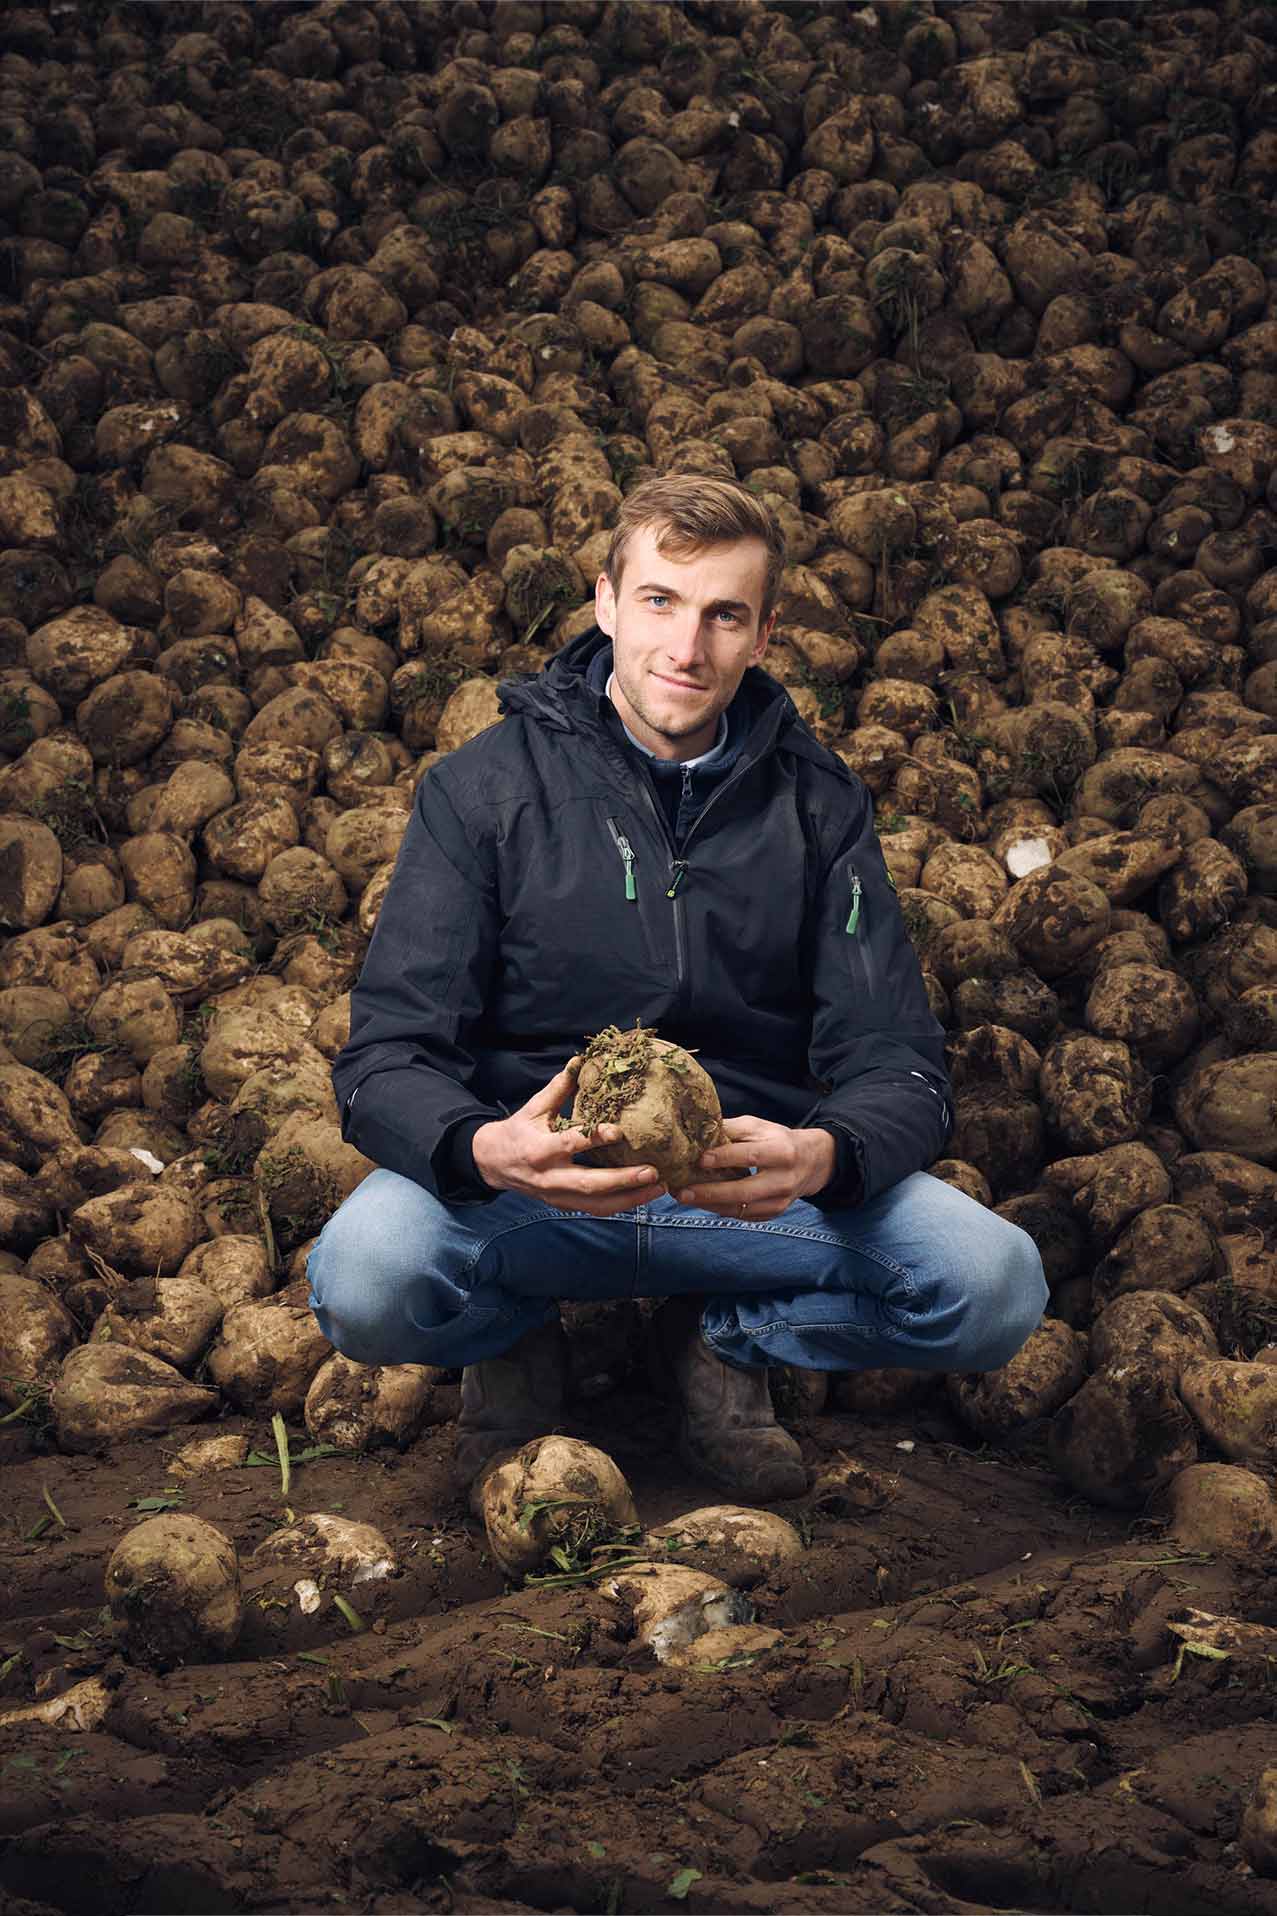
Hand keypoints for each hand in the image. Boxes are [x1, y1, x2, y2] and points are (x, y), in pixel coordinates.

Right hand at [471, 1060, 665, 1215]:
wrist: (493, 1164)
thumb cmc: (518, 1131)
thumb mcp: (534, 1108)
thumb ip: (558, 1088)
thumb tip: (580, 1060)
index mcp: (540, 1149)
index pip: (570, 1144)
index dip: (594, 1138)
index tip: (619, 1131)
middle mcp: (550, 1177)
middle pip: (590, 1184)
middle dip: (623, 1180)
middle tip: (653, 1171)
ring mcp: (558, 1196)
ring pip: (597, 1204)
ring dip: (631, 1198)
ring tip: (659, 1187)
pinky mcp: (564, 1205)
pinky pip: (596, 1210)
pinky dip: (622, 1205)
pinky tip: (644, 1195)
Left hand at [674, 1118, 835, 1220]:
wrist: (810, 1163)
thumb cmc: (777, 1140)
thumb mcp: (758, 1127)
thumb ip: (731, 1129)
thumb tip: (698, 1130)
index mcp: (782, 1152)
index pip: (750, 1156)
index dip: (724, 1158)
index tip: (699, 1159)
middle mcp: (783, 1180)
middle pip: (744, 1191)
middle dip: (711, 1193)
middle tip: (682, 1192)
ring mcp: (780, 1202)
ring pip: (741, 1208)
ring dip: (710, 1205)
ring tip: (685, 1198)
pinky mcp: (773, 1213)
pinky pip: (743, 1216)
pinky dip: (720, 1210)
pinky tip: (702, 1203)